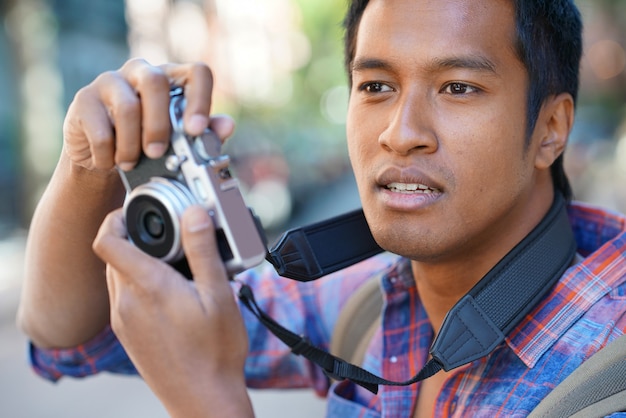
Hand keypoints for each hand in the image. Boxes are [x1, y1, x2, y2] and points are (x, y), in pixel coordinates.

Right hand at [63, 58, 234, 171]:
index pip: (197, 73)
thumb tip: (227, 126)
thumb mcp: (178, 142)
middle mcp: (143, 72)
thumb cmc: (147, 143)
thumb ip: (205, 135)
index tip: (197, 130)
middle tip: (157, 153)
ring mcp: (111, 81)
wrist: (104, 158)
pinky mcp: (84, 99)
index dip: (201, 99)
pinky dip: (108, 153)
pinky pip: (99, 126)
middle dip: (160, 124)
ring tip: (130, 163)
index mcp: (173, 80)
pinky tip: (110, 162)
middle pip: (157, 83)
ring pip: (127, 105)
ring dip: (132, 144)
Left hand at [92, 206, 253, 417]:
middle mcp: (126, 302)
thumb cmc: (215, 351)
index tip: (135, 210)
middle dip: (136, 238)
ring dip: (139, 262)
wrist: (203, 399)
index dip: (115, 218)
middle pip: (114, 255)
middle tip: (172, 237)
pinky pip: (124, 297)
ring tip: (177, 266)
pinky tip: (173, 295)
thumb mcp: (218, 295)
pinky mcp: (128, 335)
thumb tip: (193, 212)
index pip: (107, 240)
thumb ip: (203, 250)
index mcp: (146, 286)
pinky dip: (140, 284)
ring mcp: (124, 321)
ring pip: (119, 276)